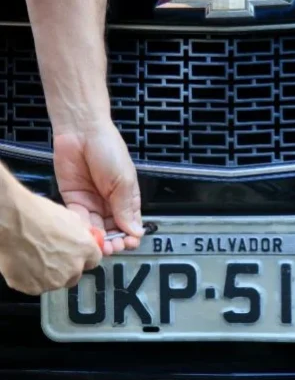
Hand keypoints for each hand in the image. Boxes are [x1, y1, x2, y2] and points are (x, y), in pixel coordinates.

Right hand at [0, 188, 101, 295]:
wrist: (13, 223)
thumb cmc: (39, 216)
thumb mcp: (71, 218)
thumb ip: (81, 234)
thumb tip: (83, 237)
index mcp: (85, 251)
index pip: (93, 261)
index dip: (83, 257)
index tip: (76, 253)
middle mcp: (73, 269)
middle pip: (75, 275)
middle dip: (67, 268)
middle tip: (52, 255)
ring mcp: (53, 281)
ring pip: (55, 282)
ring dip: (48, 274)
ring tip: (34, 256)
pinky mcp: (33, 288)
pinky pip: (35, 286)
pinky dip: (30, 278)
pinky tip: (24, 263)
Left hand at [52, 121, 143, 255]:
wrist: (81, 133)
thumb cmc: (108, 149)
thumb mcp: (123, 180)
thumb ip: (126, 208)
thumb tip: (136, 231)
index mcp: (127, 198)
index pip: (131, 224)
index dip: (130, 236)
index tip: (129, 243)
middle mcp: (110, 203)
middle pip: (113, 230)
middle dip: (114, 241)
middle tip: (112, 247)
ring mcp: (92, 203)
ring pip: (96, 229)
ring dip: (98, 239)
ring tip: (99, 245)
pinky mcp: (74, 201)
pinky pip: (79, 221)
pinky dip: (82, 230)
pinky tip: (86, 234)